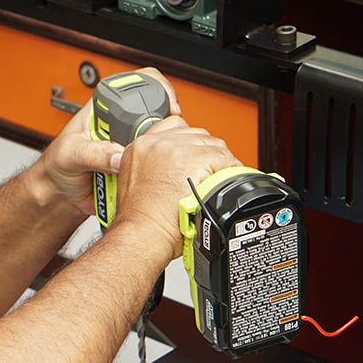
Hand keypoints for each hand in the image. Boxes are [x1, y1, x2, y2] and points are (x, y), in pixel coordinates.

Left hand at [38, 68, 181, 214]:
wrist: (61, 193)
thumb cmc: (59, 164)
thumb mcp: (70, 153)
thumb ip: (92, 153)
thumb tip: (118, 156)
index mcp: (106, 108)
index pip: (140, 84)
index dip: (159, 90)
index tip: (168, 107)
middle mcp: (124, 124)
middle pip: (159, 113)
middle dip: (164, 127)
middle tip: (156, 142)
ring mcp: (132, 144)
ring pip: (161, 142)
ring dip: (157, 153)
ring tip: (142, 163)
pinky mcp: (137, 166)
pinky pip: (154, 168)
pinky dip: (154, 173)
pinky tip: (140, 178)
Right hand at [114, 117, 240, 257]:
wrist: (141, 236)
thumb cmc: (139, 221)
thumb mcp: (134, 184)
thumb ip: (152, 167)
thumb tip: (171, 168)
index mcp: (139, 147)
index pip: (173, 126)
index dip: (188, 141)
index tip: (194, 153)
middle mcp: (155, 143)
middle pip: (195, 134)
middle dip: (205, 152)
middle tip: (207, 173)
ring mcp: (173, 149)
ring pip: (210, 143)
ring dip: (217, 161)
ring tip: (214, 180)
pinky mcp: (191, 159)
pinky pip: (222, 157)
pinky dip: (228, 170)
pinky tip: (222, 183)